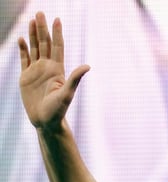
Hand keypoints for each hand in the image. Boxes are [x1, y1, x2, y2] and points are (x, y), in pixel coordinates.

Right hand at [18, 12, 89, 129]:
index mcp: (57, 70)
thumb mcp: (67, 94)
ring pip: (34, 49)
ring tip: (32, 20)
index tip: (57, 19)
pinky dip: (23, 49)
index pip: (57, 47)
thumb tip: (88, 66)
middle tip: (40, 13)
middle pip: (44, 44)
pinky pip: (24, 60)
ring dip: (32, 35)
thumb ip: (75, 79)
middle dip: (42, 29)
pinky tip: (21, 39)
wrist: (46, 122)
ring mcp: (36, 72)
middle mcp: (47, 68)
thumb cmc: (58, 111)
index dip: (57, 33)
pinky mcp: (26, 78)